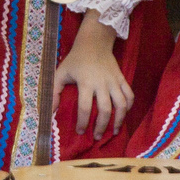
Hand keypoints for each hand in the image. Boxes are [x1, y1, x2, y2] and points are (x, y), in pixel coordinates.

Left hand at [54, 15, 134, 136]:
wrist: (94, 42)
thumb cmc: (75, 59)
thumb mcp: (61, 72)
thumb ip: (54, 92)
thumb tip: (50, 111)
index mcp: (85, 82)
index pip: (85, 108)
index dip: (83, 122)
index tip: (80, 132)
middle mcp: (101, 83)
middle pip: (105, 110)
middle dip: (101, 126)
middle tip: (97, 137)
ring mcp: (114, 81)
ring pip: (121, 105)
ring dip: (119, 120)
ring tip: (114, 131)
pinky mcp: (122, 78)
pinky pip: (129, 95)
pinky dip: (128, 107)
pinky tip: (123, 115)